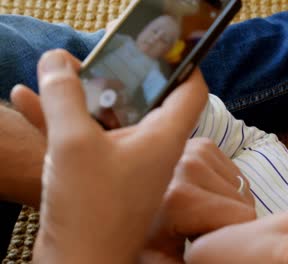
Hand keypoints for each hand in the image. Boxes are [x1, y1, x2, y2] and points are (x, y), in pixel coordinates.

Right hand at [29, 49, 206, 263]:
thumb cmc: (89, 212)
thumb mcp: (73, 143)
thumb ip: (64, 95)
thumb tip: (57, 62)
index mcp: (164, 136)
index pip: (192, 90)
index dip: (181, 64)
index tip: (157, 49)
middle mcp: (155, 148)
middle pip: (151, 99)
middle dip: (124, 75)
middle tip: (98, 59)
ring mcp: (134, 163)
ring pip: (119, 117)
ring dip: (93, 97)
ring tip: (65, 76)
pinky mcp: (112, 175)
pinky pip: (100, 137)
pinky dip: (78, 121)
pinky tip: (42, 106)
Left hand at [143, 138, 255, 259]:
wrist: (116, 207)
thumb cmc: (141, 240)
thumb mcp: (164, 259)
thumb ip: (199, 259)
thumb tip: (218, 255)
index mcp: (180, 197)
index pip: (242, 218)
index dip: (228, 237)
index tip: (199, 241)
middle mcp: (187, 165)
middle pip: (242, 202)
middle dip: (227, 219)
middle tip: (194, 226)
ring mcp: (195, 150)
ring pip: (241, 187)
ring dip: (226, 203)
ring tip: (194, 211)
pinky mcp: (202, 144)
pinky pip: (234, 173)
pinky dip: (223, 188)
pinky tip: (198, 195)